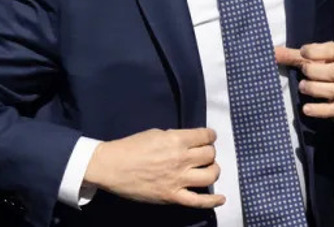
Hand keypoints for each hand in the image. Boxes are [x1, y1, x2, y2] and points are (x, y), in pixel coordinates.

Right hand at [82, 128, 225, 207]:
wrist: (112, 167)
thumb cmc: (130, 147)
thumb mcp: (154, 133)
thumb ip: (174, 138)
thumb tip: (188, 143)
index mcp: (176, 140)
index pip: (205, 136)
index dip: (209, 135)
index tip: (208, 137)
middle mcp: (181, 159)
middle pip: (210, 155)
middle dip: (210, 152)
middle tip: (203, 153)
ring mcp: (179, 179)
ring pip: (211, 175)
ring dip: (213, 170)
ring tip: (208, 169)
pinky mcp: (173, 196)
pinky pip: (199, 201)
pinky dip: (213, 201)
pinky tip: (221, 198)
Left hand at [275, 42, 333, 118]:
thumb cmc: (326, 63)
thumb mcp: (314, 56)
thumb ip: (293, 55)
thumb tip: (271, 52)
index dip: (317, 52)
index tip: (303, 52)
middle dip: (315, 72)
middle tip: (303, 72)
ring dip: (316, 89)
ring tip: (302, 87)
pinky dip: (320, 110)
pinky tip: (306, 109)